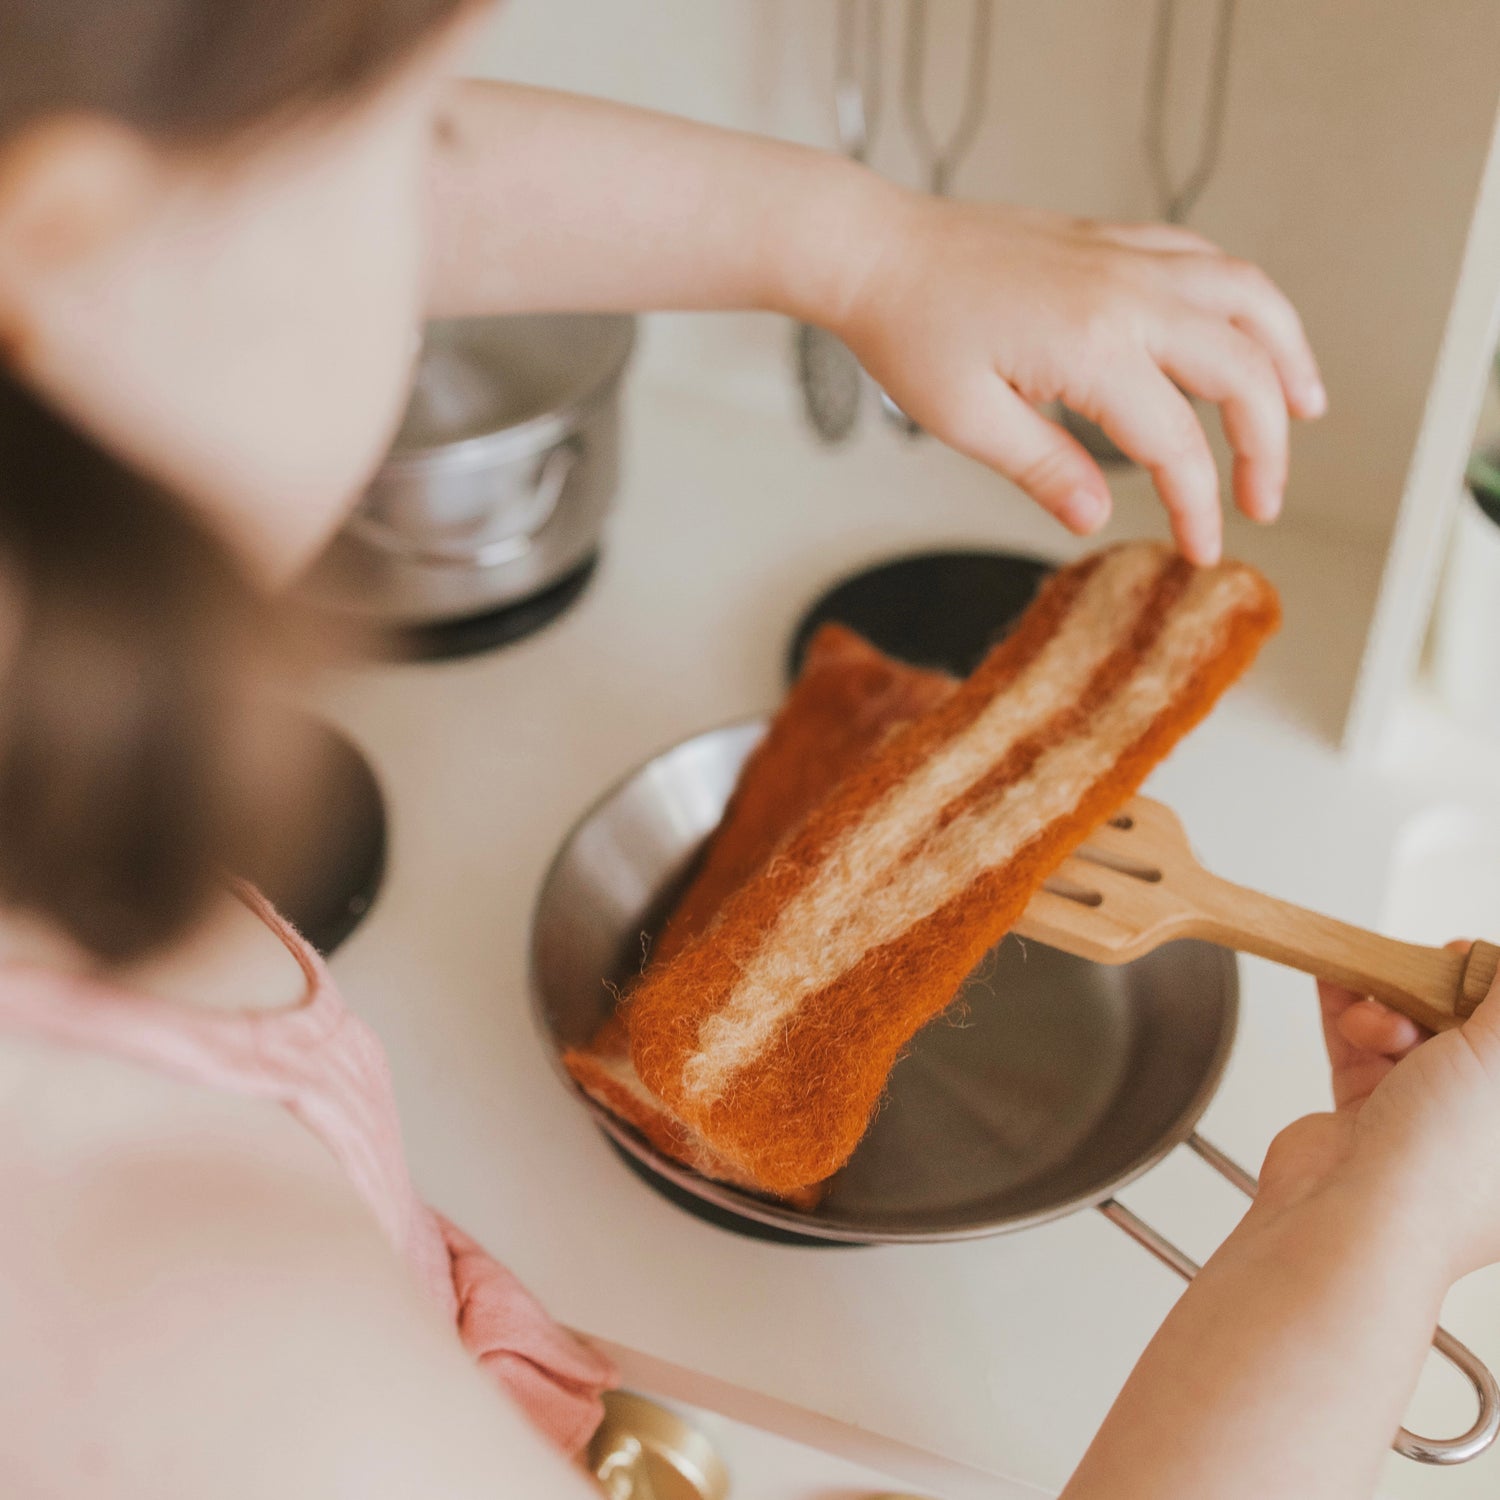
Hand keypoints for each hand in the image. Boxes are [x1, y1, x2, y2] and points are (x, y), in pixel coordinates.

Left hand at [834, 195, 1325, 565]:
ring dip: (1287, 355)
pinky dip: (1244, 301)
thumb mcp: (966, 421)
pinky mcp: (1113, 240)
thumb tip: (1097, 518)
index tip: (1202, 551)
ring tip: (1307, 408)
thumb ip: (1044, 468)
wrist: (876, 252)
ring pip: (1246, 297)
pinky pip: (1207, 261)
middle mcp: (1128, 293)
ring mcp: (1126, 257)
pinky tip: (1245, 335)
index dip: (1199, 506)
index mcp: (1092, 347)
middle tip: (1263, 503)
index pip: (1176, 444)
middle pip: (1241, 369)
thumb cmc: (909, 334)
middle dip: (1266, 444)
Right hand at [1258, 954, 1499, 1279]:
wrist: (1349, 1216)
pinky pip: (1361, 1049)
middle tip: (1428, 967)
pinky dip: (1347, 1014)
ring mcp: (1425, 1123)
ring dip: (1388, 1011)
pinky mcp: (1366, 1118)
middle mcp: (1486, 1130)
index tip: (1473, 963)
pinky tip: (1337, 981)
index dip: (1494, 995)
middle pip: (1469, 1033)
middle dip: (1439, 995)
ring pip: (1413, 1036)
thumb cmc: (1441, 1164)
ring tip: (1374, 1018)